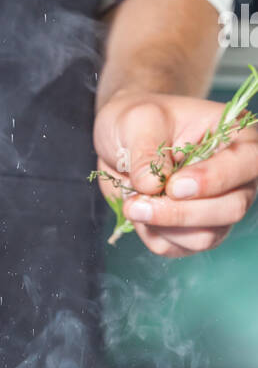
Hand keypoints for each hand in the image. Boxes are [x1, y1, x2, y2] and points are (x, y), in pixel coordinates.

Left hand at [93, 89, 257, 256]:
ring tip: (132, 206)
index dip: (213, 180)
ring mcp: (218, 207)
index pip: (247, 163)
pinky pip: (181, 248)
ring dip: (165, 227)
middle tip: (137, 204)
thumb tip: (151, 185)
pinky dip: (155, 236)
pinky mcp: (195, 230)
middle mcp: (237, 177)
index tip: (173, 186)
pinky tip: (139, 214)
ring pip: (207, 236)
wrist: (123, 139)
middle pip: (232, 208)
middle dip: (182, 212)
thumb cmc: (139, 120)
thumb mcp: (138, 120)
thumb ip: (146, 151)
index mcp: (236, 137)